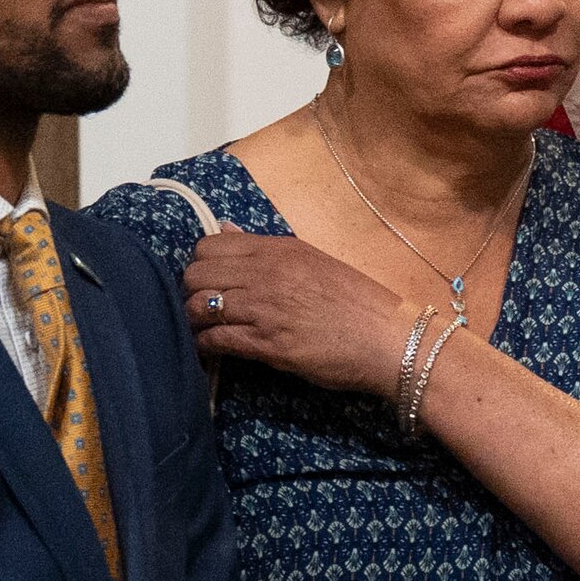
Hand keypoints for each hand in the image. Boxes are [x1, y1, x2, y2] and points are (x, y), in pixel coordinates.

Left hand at [184, 227, 434, 398]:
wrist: (387, 339)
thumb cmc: (357, 302)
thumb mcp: (312, 260)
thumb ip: (265, 247)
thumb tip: (224, 229)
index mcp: (279, 250)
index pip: (208, 246)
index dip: (203, 266)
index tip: (212, 281)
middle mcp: (267, 274)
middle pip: (194, 276)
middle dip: (193, 293)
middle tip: (205, 309)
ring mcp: (264, 308)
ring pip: (198, 307)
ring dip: (195, 322)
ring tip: (208, 330)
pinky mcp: (266, 343)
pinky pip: (215, 339)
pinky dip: (206, 346)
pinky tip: (214, 350)